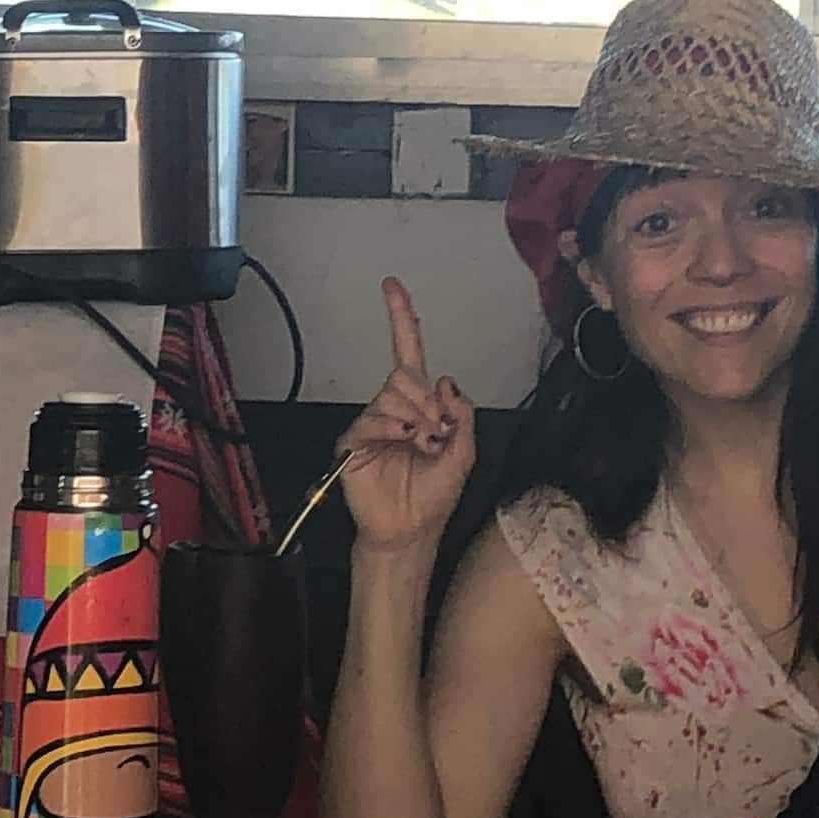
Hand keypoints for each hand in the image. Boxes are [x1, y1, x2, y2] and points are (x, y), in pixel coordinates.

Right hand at [337, 277, 475, 552]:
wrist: (410, 531)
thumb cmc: (433, 496)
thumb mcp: (465, 453)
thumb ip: (462, 414)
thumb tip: (445, 382)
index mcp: (418, 405)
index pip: (408, 352)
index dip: (401, 318)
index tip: (392, 286)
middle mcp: (393, 407)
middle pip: (404, 373)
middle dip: (426, 400)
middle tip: (435, 432)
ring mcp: (372, 422)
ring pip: (391, 393)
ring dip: (414, 419)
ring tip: (420, 446)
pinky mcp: (353, 440)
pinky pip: (372, 418)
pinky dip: (393, 429)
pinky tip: (402, 444)